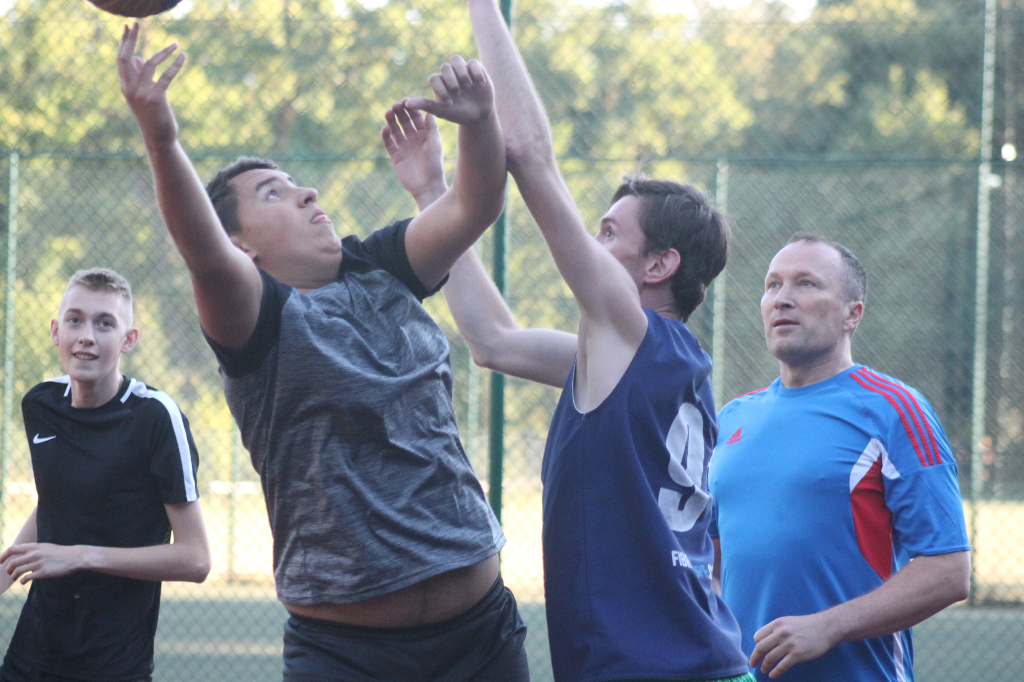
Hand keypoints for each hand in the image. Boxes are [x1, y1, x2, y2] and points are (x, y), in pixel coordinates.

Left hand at [0, 543, 81, 583]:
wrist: (75, 557)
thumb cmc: (59, 553)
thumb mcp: (45, 547)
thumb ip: (32, 549)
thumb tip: (20, 553)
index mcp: (34, 546)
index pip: (12, 549)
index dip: (3, 556)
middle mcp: (34, 554)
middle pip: (12, 563)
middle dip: (7, 569)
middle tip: (9, 572)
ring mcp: (39, 563)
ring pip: (18, 571)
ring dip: (13, 576)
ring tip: (15, 578)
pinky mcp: (44, 572)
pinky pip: (27, 578)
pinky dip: (22, 581)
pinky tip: (23, 582)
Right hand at [117, 22, 186, 148]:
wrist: (159, 138)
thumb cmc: (153, 115)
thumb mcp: (143, 94)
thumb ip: (139, 76)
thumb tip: (136, 57)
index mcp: (125, 86)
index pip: (120, 59)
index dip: (124, 42)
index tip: (128, 27)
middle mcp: (130, 89)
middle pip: (125, 57)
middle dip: (131, 39)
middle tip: (138, 23)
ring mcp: (141, 94)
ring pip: (148, 64)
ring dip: (163, 52)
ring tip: (176, 45)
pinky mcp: (155, 99)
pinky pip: (165, 77)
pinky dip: (175, 65)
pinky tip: (183, 57)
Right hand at [382, 104, 446, 209]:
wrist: (427, 187)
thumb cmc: (435, 166)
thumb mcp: (435, 145)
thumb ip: (431, 128)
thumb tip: (429, 110)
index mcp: (425, 134)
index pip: (416, 117)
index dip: (411, 108)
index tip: (406, 101)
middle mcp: (414, 138)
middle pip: (404, 121)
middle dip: (400, 112)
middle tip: (396, 105)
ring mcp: (404, 147)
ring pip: (395, 130)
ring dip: (391, 121)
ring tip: (388, 112)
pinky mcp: (396, 156)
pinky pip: (388, 143)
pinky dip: (386, 135)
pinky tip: (385, 129)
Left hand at [403, 55, 494, 125]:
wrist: (478, 116)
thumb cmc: (458, 114)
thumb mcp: (441, 111)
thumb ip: (425, 105)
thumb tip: (405, 104)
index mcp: (439, 83)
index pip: (435, 78)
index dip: (441, 89)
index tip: (449, 102)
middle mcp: (449, 74)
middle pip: (445, 67)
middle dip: (451, 81)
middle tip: (458, 93)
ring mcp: (462, 70)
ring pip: (456, 59)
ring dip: (461, 73)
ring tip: (468, 86)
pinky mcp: (476, 69)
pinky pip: (473, 63)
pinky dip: (476, 73)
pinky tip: (480, 84)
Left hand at [750, 613, 836, 678]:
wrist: (825, 628)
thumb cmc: (806, 625)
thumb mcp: (788, 622)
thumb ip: (776, 630)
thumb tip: (763, 640)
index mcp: (776, 624)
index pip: (758, 636)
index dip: (756, 645)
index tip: (758, 651)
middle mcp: (780, 633)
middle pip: (761, 648)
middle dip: (754, 658)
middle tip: (752, 664)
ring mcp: (789, 644)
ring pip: (770, 658)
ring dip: (764, 666)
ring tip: (764, 670)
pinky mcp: (797, 654)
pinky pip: (782, 666)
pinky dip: (775, 672)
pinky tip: (773, 675)